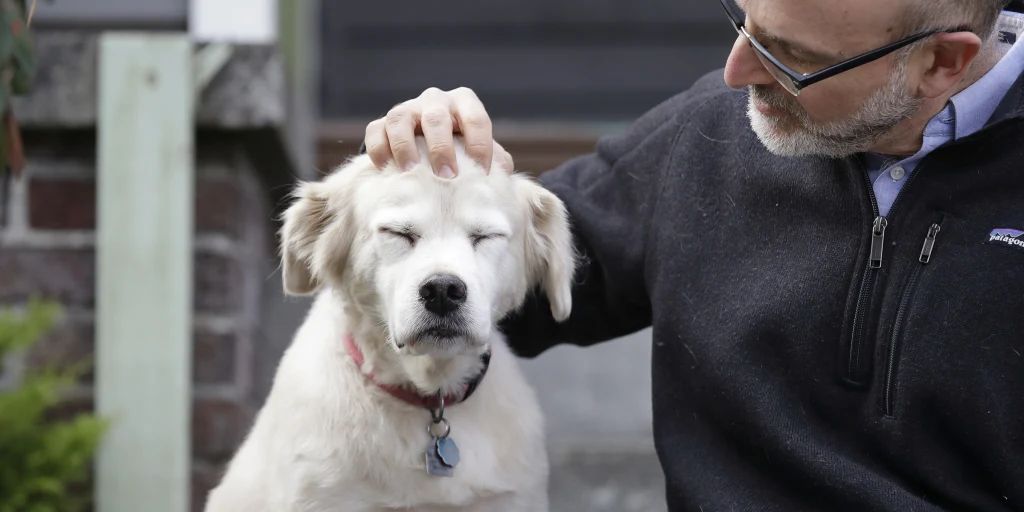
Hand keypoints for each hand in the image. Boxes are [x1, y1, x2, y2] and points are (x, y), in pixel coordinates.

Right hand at [363, 87, 512, 176]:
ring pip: (400, 119)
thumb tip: (501, 172)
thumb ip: (495, 159)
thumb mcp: (480, 150)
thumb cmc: (463, 150)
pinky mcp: (381, 123)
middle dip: (442, 148)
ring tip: (410, 171)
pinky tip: (385, 169)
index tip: (482, 173)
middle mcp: (434, 100)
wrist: (428, 149)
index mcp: (464, 103)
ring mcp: (406, 110)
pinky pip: (375, 130)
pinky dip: (379, 149)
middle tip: (448, 176)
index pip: (476, 118)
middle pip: (436, 117)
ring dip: (405, 146)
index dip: (480, 145)